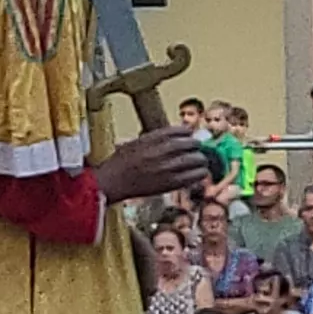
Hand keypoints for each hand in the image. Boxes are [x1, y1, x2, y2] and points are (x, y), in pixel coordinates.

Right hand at [91, 128, 213, 203]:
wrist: (111, 182)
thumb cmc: (119, 164)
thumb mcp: (134, 143)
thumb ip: (153, 139)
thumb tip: (175, 137)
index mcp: (150, 139)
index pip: (177, 130)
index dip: (186, 132)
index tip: (189, 134)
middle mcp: (160, 151)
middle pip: (190, 144)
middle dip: (196, 146)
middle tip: (197, 149)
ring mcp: (166, 167)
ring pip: (196, 159)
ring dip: (201, 160)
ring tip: (200, 162)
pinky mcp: (169, 183)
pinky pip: (193, 176)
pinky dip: (200, 173)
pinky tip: (199, 173)